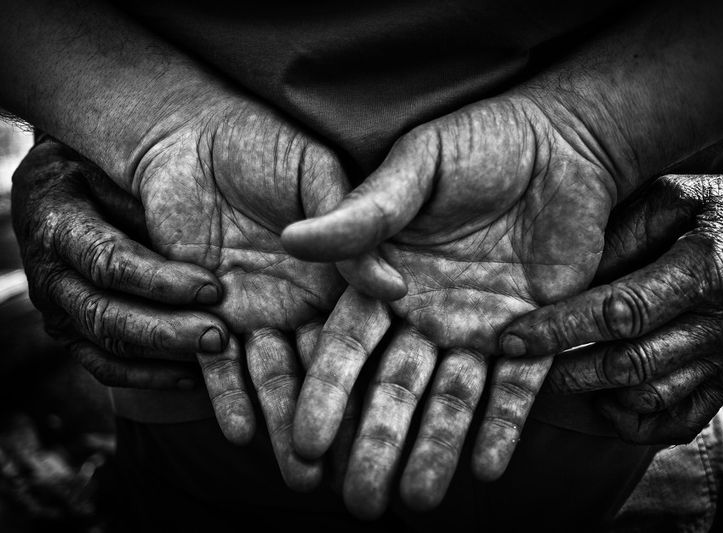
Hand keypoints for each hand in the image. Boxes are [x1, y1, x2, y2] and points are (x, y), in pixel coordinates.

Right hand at [12, 139, 223, 389]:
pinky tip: (196, 377)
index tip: (214, 288)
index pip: (106, 261)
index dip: (160, 280)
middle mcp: (49, 274)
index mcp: (56, 222)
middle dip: (166, 330)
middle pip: (105, 314)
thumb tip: (199, 209)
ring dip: (164, 358)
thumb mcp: (116, 163)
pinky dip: (151, 377)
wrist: (63, 185)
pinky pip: (107, 368)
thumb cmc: (103, 168)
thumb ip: (147, 188)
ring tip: (217, 361)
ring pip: (107, 347)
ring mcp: (57, 310)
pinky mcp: (72, 334)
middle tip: (220, 335)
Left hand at [18, 90, 369, 489]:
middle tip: (357, 484)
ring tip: (298, 475)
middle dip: (341, 426)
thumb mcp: (319, 175)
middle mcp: (305, 303)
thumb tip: (397, 291)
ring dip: (285, 424)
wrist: (189, 135)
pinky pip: (217, 363)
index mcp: (340, 273)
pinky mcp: (208, 314)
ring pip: (276, 377)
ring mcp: (258, 313)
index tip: (402, 429)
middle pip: (328, 373)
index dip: (383, 380)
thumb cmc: (264, 144)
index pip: (368, 336)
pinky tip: (241, 432)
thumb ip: (357, 228)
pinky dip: (228, 395)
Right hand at [282, 91, 627, 513]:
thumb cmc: (477, 143)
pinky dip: (502, 425)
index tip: (304, 441)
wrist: (559, 142)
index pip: (348, 345)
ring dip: (437, 449)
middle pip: (395, 388)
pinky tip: (487, 468)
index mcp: (388, 278)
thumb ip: (363, 211)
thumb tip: (290, 240)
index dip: (327, 392)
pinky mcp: (535, 332)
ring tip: (421, 500)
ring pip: (452, 398)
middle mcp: (427, 314)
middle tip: (358, 503)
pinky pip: (517, 386)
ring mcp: (480, 327)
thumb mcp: (414, 167)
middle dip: (376, 443)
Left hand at [506, 148, 722, 443]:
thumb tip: (560, 279)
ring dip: (593, 398)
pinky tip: (603, 401)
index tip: (511, 339)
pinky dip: (635, 422)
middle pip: (631, 367)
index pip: (620, 313)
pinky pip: (680, 422)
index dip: (561, 329)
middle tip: (517, 369)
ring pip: (652, 400)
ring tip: (552, 381)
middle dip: (565, 372)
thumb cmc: (720, 205)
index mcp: (705, 269)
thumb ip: (617, 235)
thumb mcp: (670, 197)